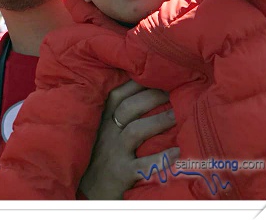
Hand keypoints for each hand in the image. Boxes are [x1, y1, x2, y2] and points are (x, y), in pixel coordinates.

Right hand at [79, 80, 178, 198]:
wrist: (84, 192)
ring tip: (181, 116)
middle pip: (129, 107)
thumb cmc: (96, 157)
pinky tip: (178, 153)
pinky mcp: (122, 173)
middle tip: (177, 90)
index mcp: (101, 119)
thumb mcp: (98, 131)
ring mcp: (114, 153)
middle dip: (153, 96)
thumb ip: (113, 114)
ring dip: (160, 121)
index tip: (158, 73)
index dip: (137, 82)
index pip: (117, 93)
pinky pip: (144, 165)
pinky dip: (162, 158)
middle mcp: (107, 132)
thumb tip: (141, 92)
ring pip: (136, 130)